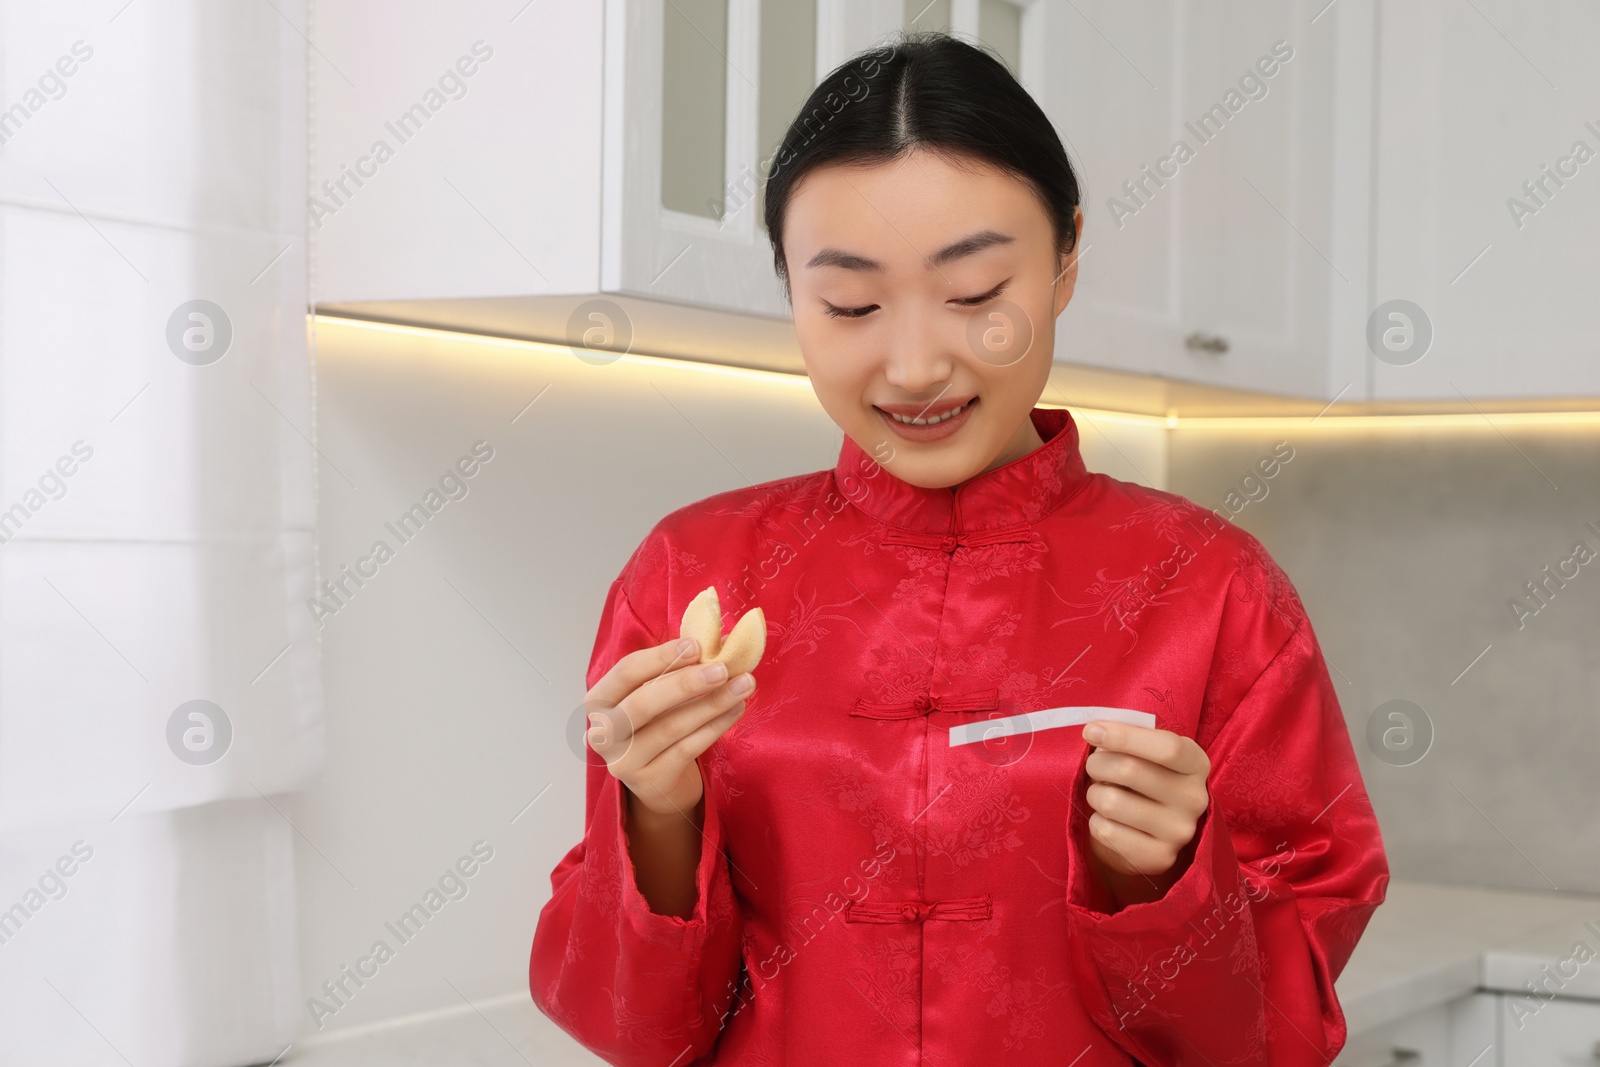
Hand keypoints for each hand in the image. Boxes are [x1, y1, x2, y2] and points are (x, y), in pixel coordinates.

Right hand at [584, 636, 754, 817]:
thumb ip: (677, 669)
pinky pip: (686, 750)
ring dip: (711, 704)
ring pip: (670, 727)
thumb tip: (721, 641)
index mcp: (600, 700)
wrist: (659, 782)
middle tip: (723, 669)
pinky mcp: (649, 782)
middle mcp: (604, 732)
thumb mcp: (658, 695)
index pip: (626, 672)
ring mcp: (624, 761)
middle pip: (644, 702)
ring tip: (742, 686)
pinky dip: (714, 727)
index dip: (661, 657)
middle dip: (686, 683)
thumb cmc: (657, 725)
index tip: (696, 645)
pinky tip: (736, 710)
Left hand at [1081, 720, 1210, 902]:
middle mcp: (1195, 798)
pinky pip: (1107, 831)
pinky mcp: (1159, 857)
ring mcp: (1180, 832)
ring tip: (1103, 795)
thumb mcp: (1145, 754)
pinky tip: (1109, 820)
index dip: (1124, 736)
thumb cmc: (1142, 780)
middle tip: (1093, 766)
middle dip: (1098, 764)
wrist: (1149, 833)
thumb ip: (1127, 740)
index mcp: (1196, 763)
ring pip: (1112, 802)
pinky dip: (1096, 821)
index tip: (1091, 731)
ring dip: (1095, 794)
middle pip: (1131, 770)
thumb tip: (1095, 732)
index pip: (1167, 747)